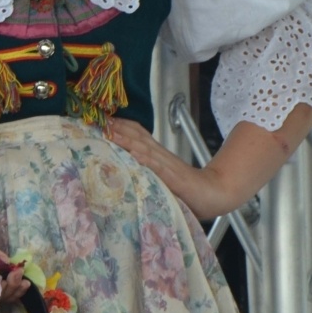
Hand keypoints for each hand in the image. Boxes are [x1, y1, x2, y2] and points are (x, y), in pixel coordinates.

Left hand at [107, 117, 242, 219]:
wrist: (214, 193)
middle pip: (138, 136)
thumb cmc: (185, 187)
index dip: (120, 125)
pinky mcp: (175, 178)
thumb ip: (145, 168)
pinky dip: (146, 159)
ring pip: (145, 148)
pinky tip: (134, 153)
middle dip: (117, 128)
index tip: (100, 119)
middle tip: (98, 120)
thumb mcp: (161, 175)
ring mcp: (168, 166)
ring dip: (126, 139)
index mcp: (157, 154)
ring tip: (110, 132)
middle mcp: (160, 156)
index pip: (138, 133)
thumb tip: (123, 164)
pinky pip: (158, 166)